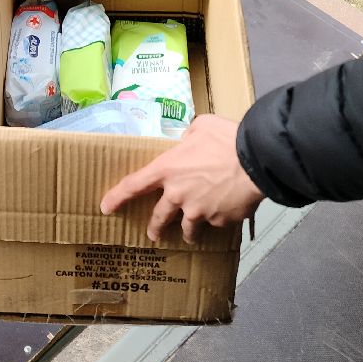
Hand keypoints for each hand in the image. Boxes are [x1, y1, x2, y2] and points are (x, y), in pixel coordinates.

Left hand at [99, 115, 264, 242]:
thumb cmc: (228, 138)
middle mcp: (179, 194)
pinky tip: (226, 212)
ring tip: (189, 235)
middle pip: (159, 217)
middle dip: (155, 227)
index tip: (106, 207)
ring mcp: (199, 211)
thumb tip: (191, 139)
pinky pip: (216, 222)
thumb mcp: (202, 126)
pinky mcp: (220, 220)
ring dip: (187, 232)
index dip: (117, 197)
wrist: (257, 160)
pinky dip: (218, 219)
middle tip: (153, 233)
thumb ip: (190, 135)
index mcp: (168, 169)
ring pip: (188, 228)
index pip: (134, 185)